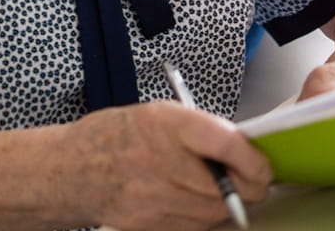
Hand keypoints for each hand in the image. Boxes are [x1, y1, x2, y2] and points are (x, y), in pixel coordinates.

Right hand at [66, 101, 271, 230]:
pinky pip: (197, 227)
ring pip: (218, 213)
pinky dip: (204, 217)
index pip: (227, 145)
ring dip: (228, 204)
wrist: (72, 170)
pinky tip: (193, 201)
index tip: (262, 164)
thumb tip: (245, 150)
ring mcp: (154, 200)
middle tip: (251, 179)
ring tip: (219, 188)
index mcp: (165, 125)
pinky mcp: (150, 226)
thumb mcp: (159, 114)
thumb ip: (202, 131)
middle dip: (249, 186)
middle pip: (229, 189)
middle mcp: (160, 163)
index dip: (254, 159)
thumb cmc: (116, 136)